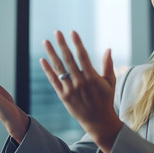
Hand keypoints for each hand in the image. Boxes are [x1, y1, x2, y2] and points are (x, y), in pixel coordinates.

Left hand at [40, 30, 122, 151]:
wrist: (98, 120)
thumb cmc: (106, 99)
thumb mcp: (110, 82)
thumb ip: (108, 65)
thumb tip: (108, 49)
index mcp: (92, 78)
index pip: (83, 56)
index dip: (77, 43)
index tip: (73, 32)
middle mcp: (80, 83)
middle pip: (69, 60)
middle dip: (62, 44)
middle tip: (57, 32)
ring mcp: (70, 90)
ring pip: (59, 68)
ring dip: (51, 54)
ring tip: (46, 42)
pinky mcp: (63, 96)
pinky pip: (53, 81)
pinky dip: (47, 70)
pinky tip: (42, 60)